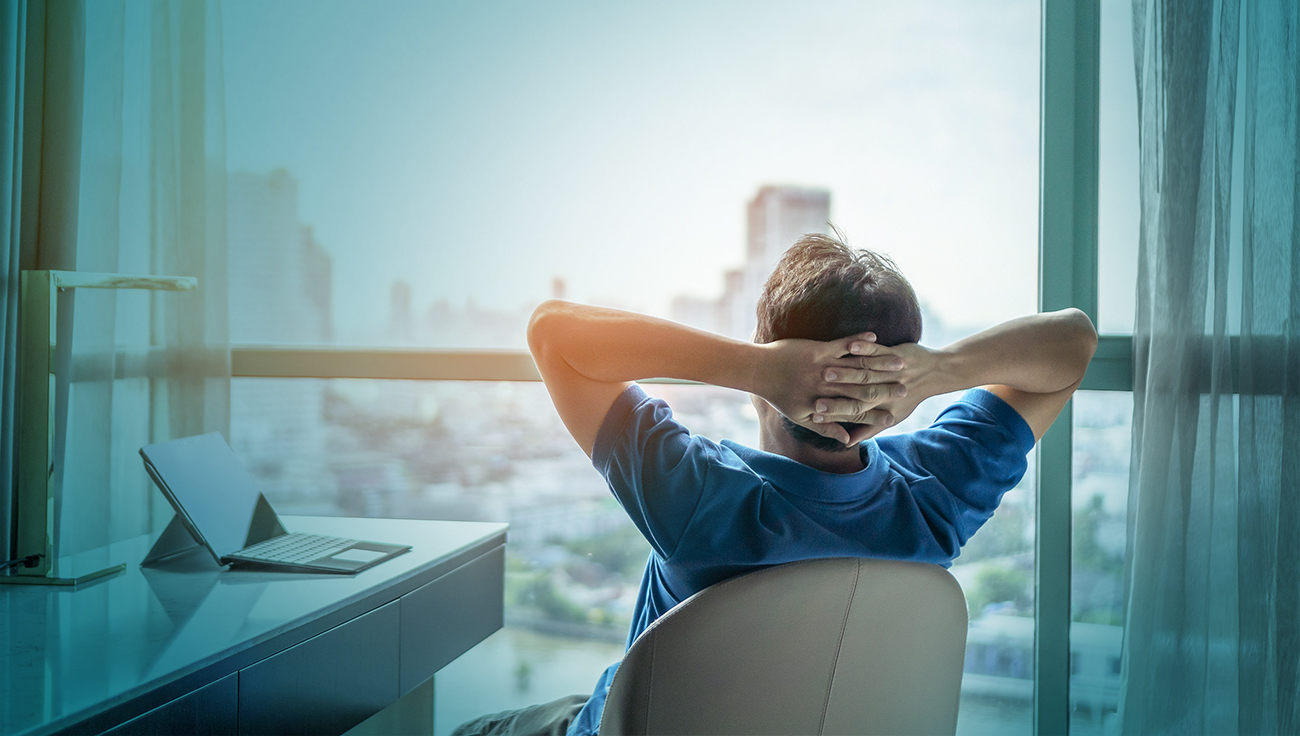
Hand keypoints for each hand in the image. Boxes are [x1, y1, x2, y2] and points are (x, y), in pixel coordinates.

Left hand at [752, 331, 905, 444]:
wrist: (759, 370)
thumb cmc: (780, 395)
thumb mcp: (801, 417)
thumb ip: (826, 429)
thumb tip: (846, 442)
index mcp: (824, 406)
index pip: (856, 413)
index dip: (876, 414)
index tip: (895, 416)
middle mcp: (826, 389)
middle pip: (861, 390)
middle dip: (885, 390)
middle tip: (906, 388)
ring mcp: (823, 368)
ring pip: (856, 368)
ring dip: (879, 364)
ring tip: (899, 363)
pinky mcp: (818, 350)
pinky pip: (842, 345)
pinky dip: (858, 341)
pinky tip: (874, 337)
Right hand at [812, 340, 941, 436]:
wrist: (934, 373)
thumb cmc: (908, 397)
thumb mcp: (891, 416)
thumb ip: (867, 429)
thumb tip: (847, 442)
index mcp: (882, 407)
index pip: (855, 413)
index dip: (834, 413)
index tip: (815, 414)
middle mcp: (886, 391)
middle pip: (857, 394)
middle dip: (835, 394)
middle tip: (814, 397)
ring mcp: (890, 371)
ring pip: (865, 372)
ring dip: (845, 372)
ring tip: (825, 371)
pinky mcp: (894, 353)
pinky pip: (877, 349)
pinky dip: (864, 346)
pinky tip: (851, 345)